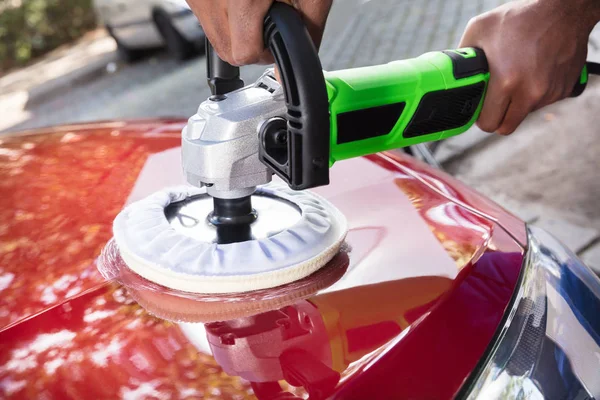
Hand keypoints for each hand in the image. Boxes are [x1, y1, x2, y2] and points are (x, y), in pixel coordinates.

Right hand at [186, 0, 332, 65]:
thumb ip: (309, 30)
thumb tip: (300, 60)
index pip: (243, 53)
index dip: (265, 51)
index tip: (276, 37)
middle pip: (225, 48)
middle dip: (250, 42)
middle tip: (269, 18)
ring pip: (214, 33)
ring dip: (236, 28)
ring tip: (255, 1)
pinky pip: (205, 12)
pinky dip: (224, 10)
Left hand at [459, 0, 599, 134]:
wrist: (564, 8)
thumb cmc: (519, 18)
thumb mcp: (479, 30)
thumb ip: (463, 58)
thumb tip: (453, 76)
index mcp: (505, 81)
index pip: (487, 123)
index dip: (480, 117)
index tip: (480, 107)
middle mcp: (530, 92)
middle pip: (506, 127)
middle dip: (497, 116)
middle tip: (494, 100)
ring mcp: (549, 93)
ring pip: (524, 114)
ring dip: (517, 103)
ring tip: (516, 76)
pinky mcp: (564, 89)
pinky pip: (543, 102)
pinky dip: (536, 93)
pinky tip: (533, 72)